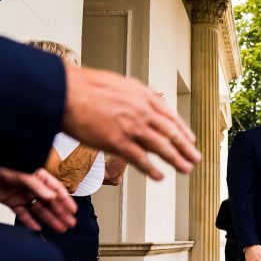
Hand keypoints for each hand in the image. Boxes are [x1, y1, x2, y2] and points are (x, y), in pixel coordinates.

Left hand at [0, 165, 76, 231]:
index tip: (73, 210)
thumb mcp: (22, 175)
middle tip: (70, 223)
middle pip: (50, 202)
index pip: (56, 190)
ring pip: (40, 210)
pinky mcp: (12, 202)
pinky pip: (24, 214)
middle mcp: (33, 187)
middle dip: (61, 213)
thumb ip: (38, 187)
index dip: (65, 200)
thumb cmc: (2, 165)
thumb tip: (52, 197)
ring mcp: (24, 195)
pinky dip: (30, 221)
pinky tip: (38, 228)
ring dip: (50, 219)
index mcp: (39, 177)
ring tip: (60, 228)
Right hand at [61, 66, 200, 180]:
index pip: (170, 116)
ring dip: (176, 160)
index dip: (183, 130)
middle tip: (196, 158)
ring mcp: (131, 127)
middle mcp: (142, 111)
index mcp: (143, 96)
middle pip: (171, 133)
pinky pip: (140, 159)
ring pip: (162, 147)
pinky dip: (152, 169)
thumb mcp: (119, 83)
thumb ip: (135, 95)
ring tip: (186, 169)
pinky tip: (160, 177)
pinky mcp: (117, 142)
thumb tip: (145, 99)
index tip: (191, 140)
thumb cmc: (85, 86)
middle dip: (186, 148)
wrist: (65, 91)